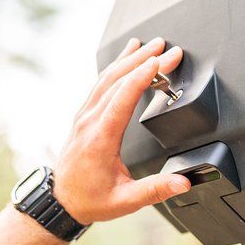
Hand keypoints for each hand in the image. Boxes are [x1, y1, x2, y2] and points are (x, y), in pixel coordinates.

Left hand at [53, 37, 191, 224]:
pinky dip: (117, 66)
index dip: (144, 76)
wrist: (60, 201)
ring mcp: (85, 116)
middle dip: (144, 60)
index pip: (123, 97)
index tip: (162, 61)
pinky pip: (101, 83)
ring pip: (107, 77)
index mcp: (101, 138)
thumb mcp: (126, 201)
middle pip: (117, 80)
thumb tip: (184, 182)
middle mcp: (90, 121)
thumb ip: (155, 190)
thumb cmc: (90, 200)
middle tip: (168, 48)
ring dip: (130, 59)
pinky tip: (128, 57)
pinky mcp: (85, 115)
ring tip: (151, 44)